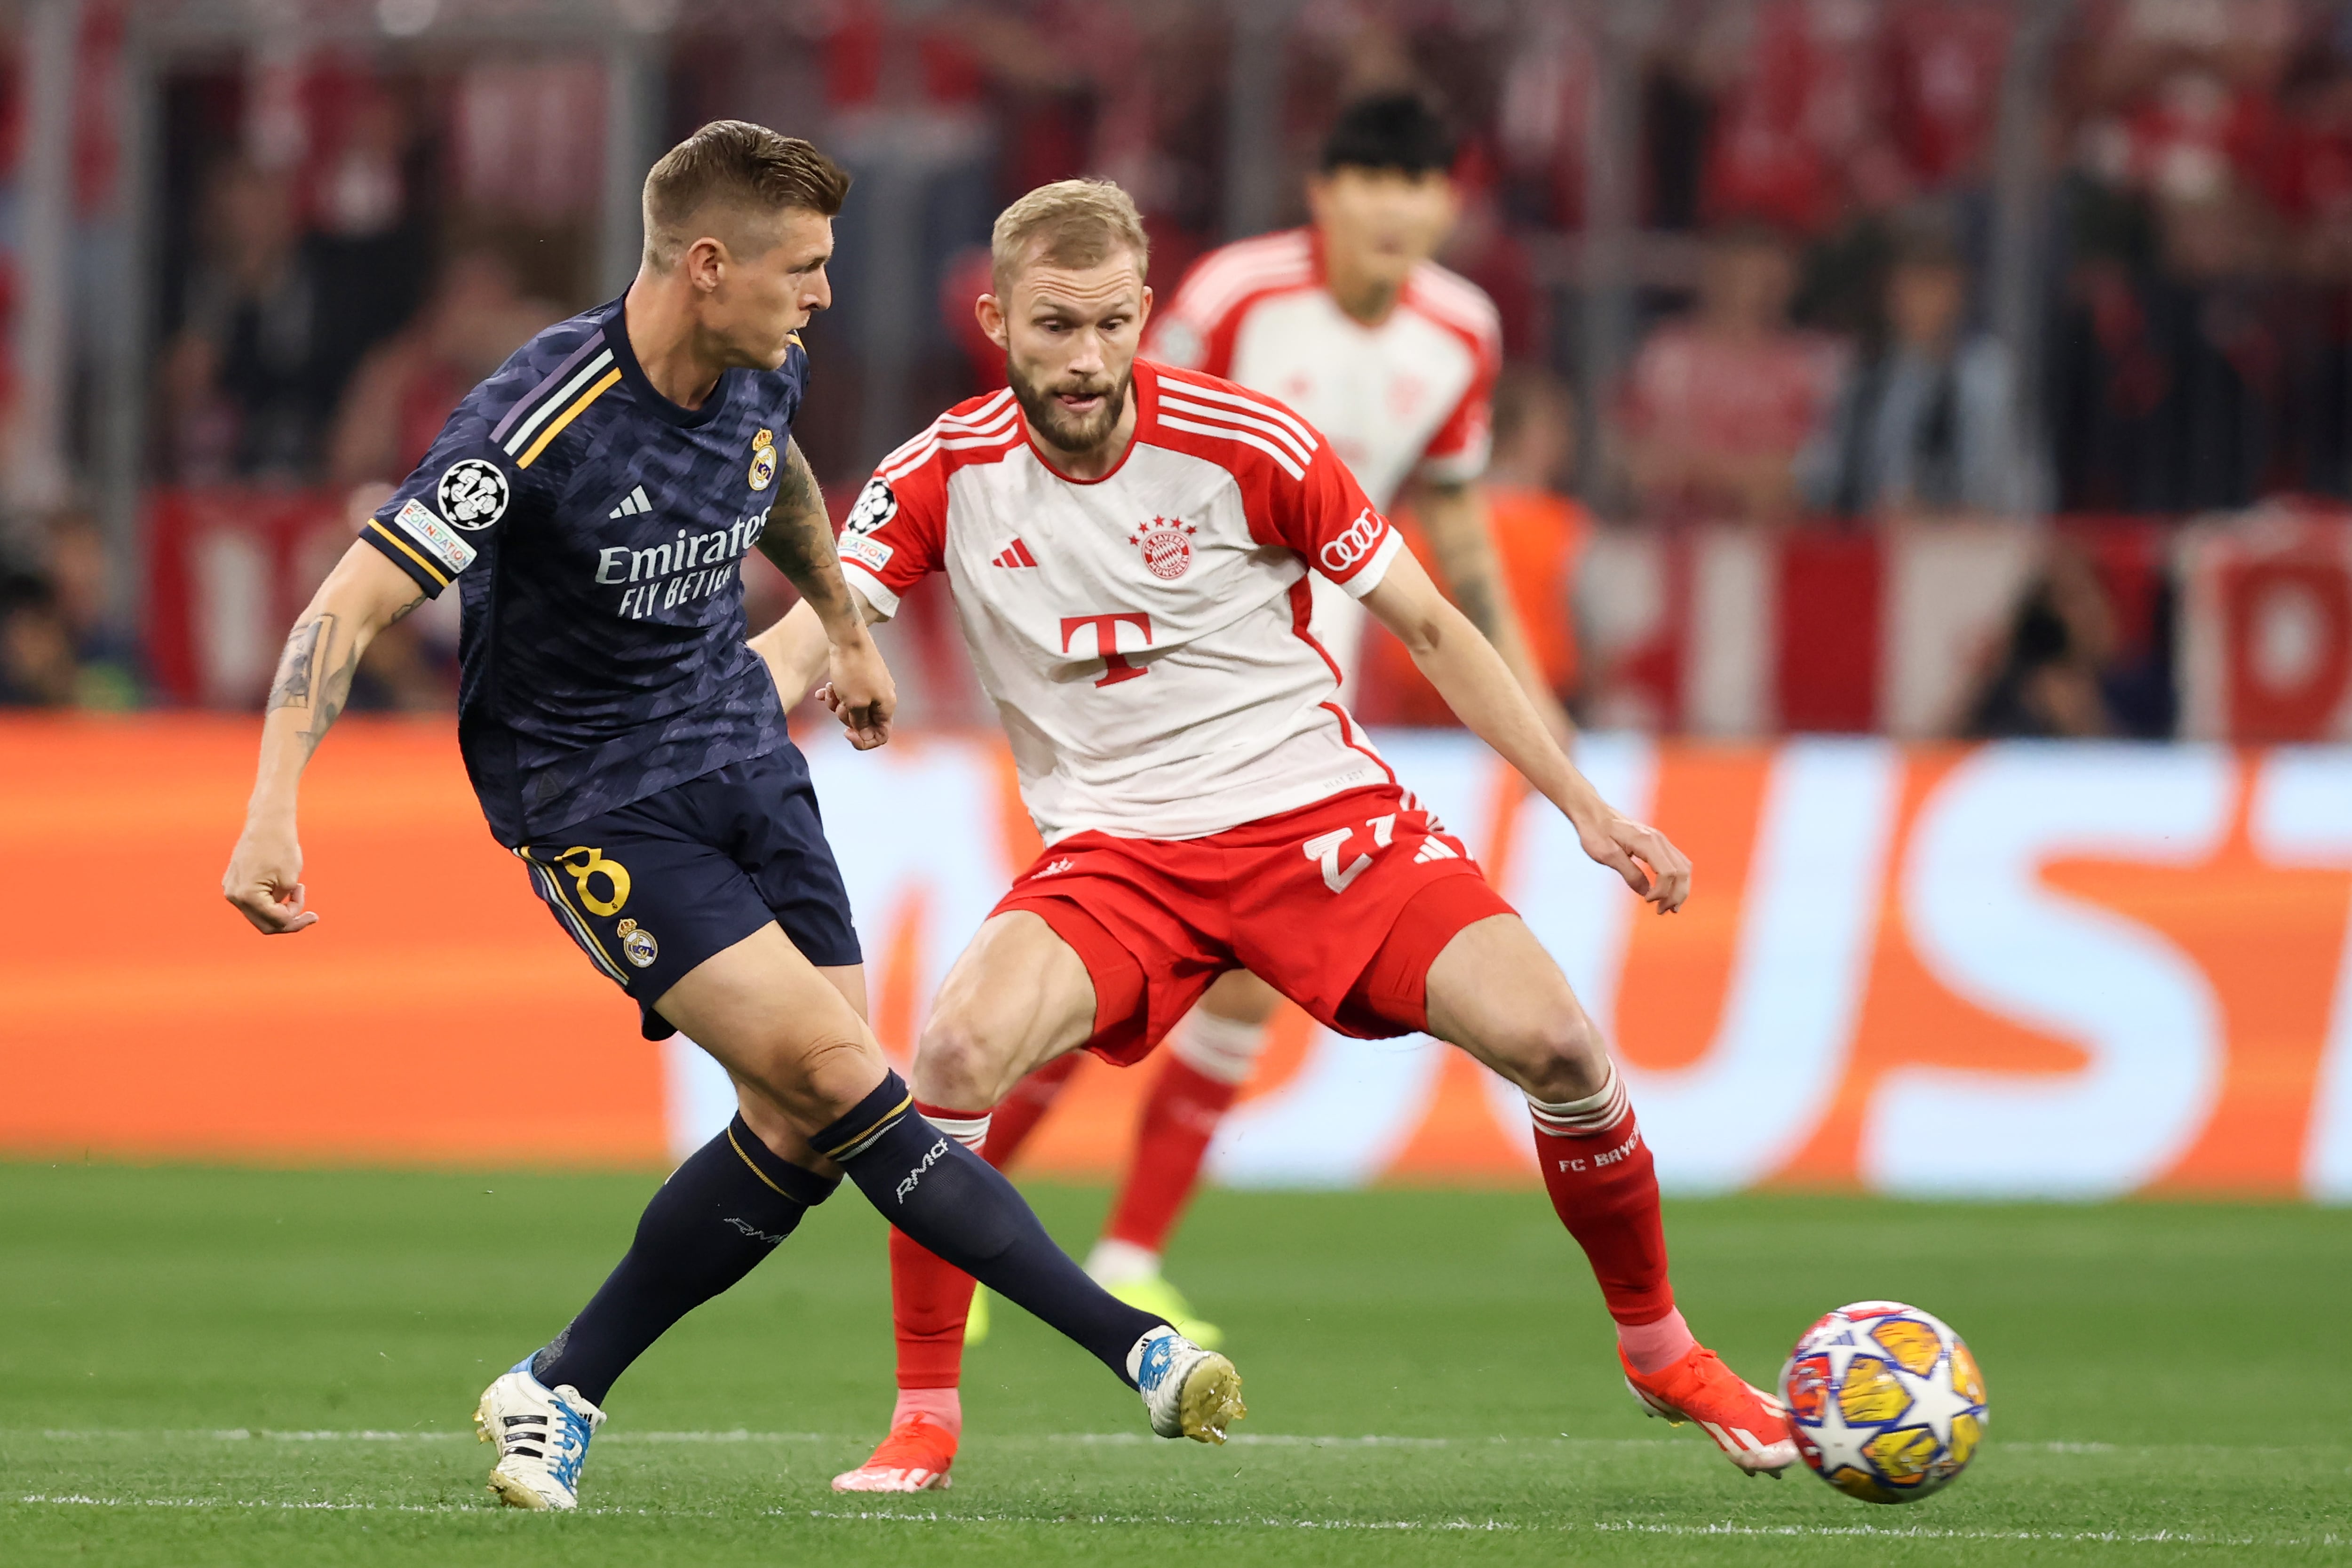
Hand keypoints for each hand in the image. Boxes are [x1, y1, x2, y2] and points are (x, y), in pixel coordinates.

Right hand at [223, 814, 320, 933]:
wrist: (267, 821)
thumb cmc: (281, 847)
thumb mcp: (290, 881)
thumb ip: (283, 905)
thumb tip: (277, 916)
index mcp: (247, 896)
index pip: (276, 921)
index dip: (297, 920)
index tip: (313, 912)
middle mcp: (234, 895)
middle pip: (264, 923)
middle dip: (288, 921)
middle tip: (310, 915)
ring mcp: (231, 889)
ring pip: (259, 914)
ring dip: (280, 909)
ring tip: (297, 890)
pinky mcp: (234, 882)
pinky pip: (254, 901)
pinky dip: (271, 901)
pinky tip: (286, 888)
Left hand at [818, 630, 894, 750]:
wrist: (848, 638)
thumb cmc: (853, 671)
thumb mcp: (855, 704)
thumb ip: (859, 723)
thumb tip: (863, 733)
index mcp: (887, 706)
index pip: (881, 735)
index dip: (864, 740)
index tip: (846, 733)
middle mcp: (883, 697)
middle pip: (865, 722)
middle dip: (846, 717)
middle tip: (839, 704)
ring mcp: (872, 686)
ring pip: (853, 708)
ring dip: (838, 704)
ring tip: (831, 690)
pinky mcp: (861, 677)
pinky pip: (849, 694)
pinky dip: (837, 694)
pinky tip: (825, 690)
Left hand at [1575, 810, 1690, 914]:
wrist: (1593, 814)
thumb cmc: (1595, 833)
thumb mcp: (1607, 856)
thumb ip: (1629, 873)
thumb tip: (1646, 893)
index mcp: (1647, 842)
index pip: (1668, 872)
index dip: (1662, 892)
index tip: (1646, 901)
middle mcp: (1659, 839)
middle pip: (1682, 871)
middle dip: (1676, 895)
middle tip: (1661, 911)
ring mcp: (1661, 840)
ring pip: (1683, 867)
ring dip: (1680, 889)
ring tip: (1669, 907)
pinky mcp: (1658, 843)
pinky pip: (1677, 862)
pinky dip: (1677, 879)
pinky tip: (1668, 892)